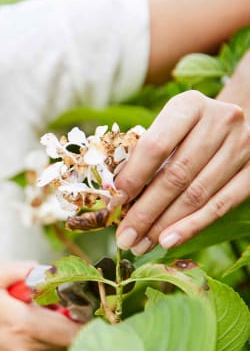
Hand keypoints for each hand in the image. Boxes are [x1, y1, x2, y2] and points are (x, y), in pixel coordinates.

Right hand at [0, 261, 80, 350]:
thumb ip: (23, 268)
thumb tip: (50, 272)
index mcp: (22, 324)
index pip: (74, 328)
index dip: (81, 313)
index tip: (73, 301)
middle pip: (73, 337)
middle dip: (67, 319)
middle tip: (49, 306)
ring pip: (64, 348)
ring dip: (57, 333)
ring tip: (33, 321)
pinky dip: (48, 346)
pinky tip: (27, 336)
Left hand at [114, 90, 249, 254]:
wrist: (234, 125)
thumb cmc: (185, 131)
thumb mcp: (164, 130)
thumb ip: (141, 157)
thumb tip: (115, 198)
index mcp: (189, 105)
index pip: (155, 146)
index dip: (132, 178)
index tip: (114, 203)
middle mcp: (221, 120)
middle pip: (176, 176)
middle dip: (145, 212)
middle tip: (123, 237)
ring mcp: (243, 145)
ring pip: (197, 195)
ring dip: (164, 225)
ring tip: (140, 245)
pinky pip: (221, 205)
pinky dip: (192, 226)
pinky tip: (169, 241)